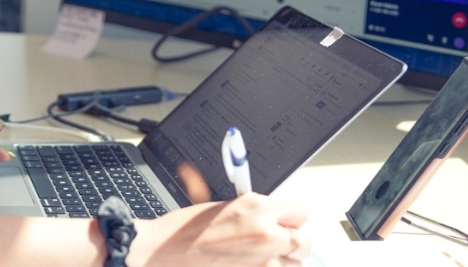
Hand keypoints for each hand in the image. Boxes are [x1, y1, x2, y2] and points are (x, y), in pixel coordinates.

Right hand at [127, 193, 310, 266]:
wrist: (162, 254)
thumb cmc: (183, 232)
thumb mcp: (220, 207)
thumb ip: (254, 210)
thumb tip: (275, 211)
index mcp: (256, 207)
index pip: (301, 211)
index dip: (290, 216)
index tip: (281, 220)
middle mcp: (265, 234)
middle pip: (305, 240)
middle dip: (290, 240)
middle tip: (272, 241)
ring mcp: (264, 262)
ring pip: (296, 264)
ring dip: (282, 262)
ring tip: (258, 259)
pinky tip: (250, 266)